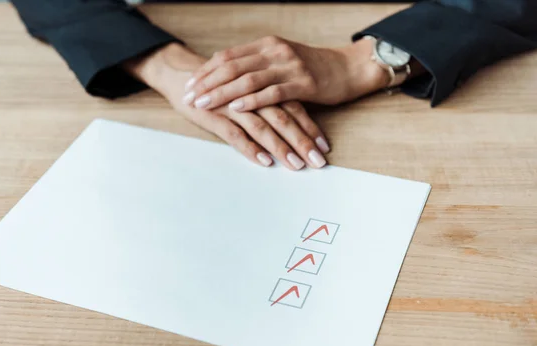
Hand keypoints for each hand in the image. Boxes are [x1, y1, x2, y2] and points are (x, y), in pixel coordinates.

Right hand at [124, 43, 329, 169]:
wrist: (183, 76)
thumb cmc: (221, 87)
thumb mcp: (249, 91)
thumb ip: (269, 102)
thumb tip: (293, 124)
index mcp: (264, 85)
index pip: (294, 107)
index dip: (310, 127)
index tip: (324, 147)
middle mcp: (252, 94)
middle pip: (283, 118)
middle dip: (302, 141)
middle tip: (317, 162)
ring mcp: (232, 105)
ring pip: (263, 127)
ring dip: (281, 147)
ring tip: (296, 165)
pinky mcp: (214, 115)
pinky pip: (235, 134)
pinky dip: (251, 148)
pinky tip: (264, 161)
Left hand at [183, 36, 389, 110]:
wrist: (348, 69)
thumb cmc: (312, 69)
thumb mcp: (281, 61)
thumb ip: (258, 65)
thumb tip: (229, 77)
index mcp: (266, 45)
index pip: (227, 57)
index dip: (205, 71)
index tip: (189, 85)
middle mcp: (274, 51)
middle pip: (231, 67)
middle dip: (206, 83)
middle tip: (188, 97)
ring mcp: (289, 66)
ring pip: (247, 80)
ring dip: (222, 93)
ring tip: (203, 104)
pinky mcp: (303, 83)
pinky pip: (272, 92)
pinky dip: (251, 101)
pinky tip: (236, 108)